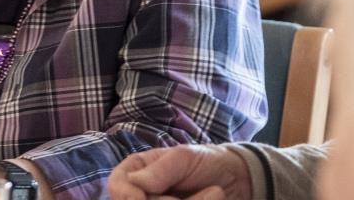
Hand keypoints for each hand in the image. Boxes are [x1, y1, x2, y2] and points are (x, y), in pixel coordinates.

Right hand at [106, 145, 250, 199]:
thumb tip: (134, 181)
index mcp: (135, 173)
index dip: (127, 196)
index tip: (141, 198)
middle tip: (204, 193)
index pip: (117, 187)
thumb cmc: (205, 162)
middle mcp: (139, 195)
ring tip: (212, 195)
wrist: (236, 181)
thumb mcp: (184, 158)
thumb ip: (160, 170)